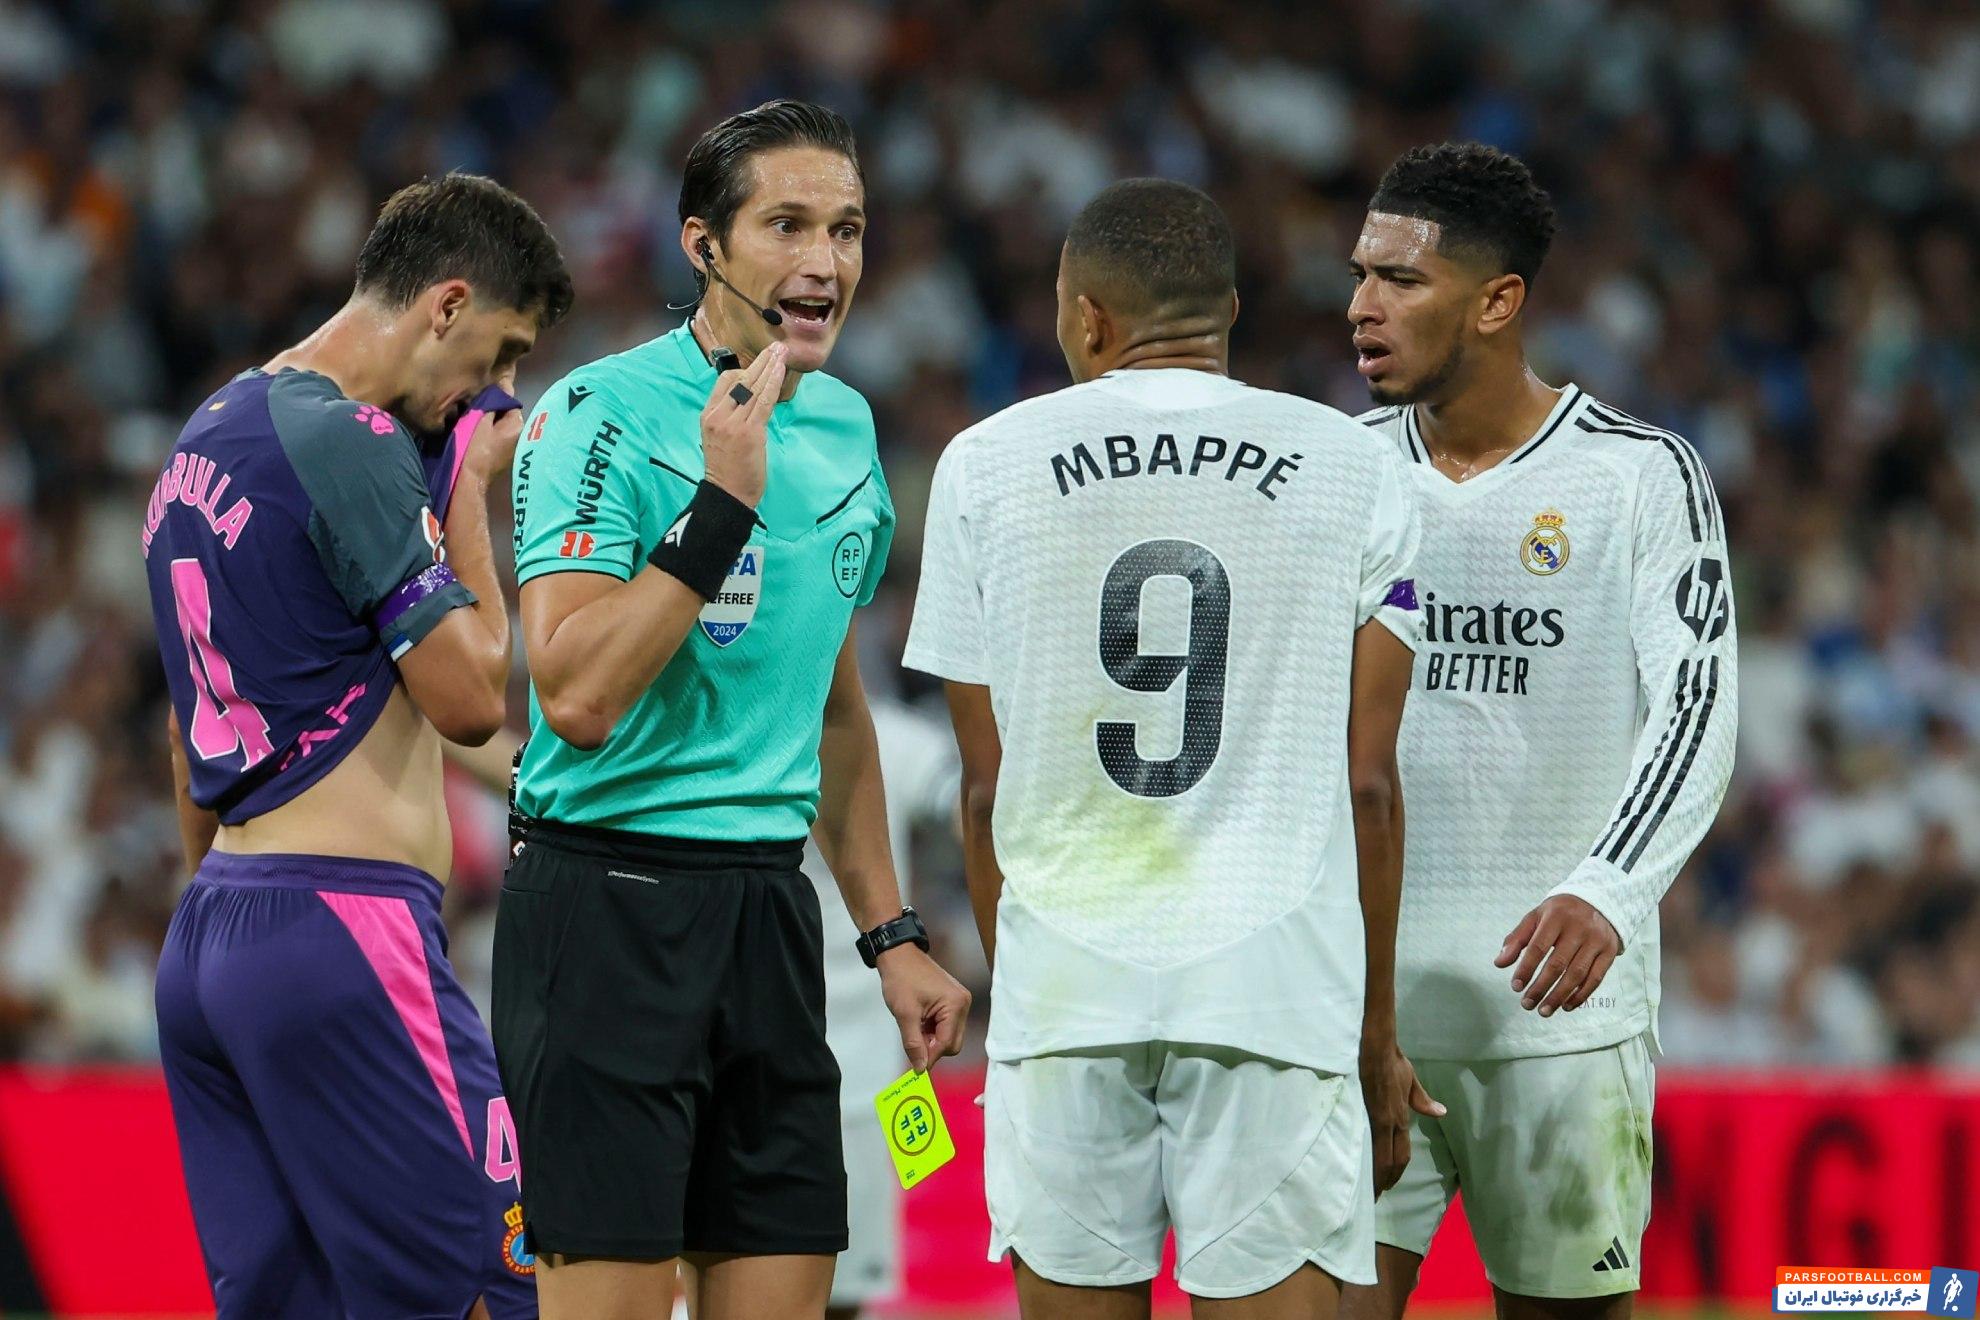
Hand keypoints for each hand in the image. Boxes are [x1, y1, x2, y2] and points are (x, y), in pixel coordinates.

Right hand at [462, 367, 524, 483]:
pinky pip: (498, 436)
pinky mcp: (505, 455)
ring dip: (490, 420)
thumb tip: (504, 384)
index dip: (496, 396)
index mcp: (518, 426)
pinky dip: (490, 432)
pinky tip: (477, 432)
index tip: (481, 394)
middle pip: (506, 414)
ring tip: (474, 417)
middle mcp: (520, 436)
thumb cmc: (475, 448)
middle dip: (492, 409)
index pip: (510, 402)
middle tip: (474, 406)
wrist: (471, 478)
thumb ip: (492, 403)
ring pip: (501, 425)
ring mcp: (513, 447)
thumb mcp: (481, 421)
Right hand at [700, 342, 785, 505]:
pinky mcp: (750, 432)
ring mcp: (734, 423)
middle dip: (761, 361)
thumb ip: (730, 416)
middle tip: (776, 346)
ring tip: (782, 352)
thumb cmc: (727, 468)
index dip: (744, 368)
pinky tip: (781, 371)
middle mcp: (719, 415)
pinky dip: (773, 383)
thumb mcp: (718, 437)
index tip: (760, 361)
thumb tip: (749, 397)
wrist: (727, 494)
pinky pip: (764, 401)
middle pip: (741, 379)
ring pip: (754, 387)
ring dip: (771, 367)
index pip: (725, 381)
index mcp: (709, 415)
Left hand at [876, 943, 971, 1072]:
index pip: (947, 1043)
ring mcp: (960, 1002)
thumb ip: (914, 1044)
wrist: (899, 955)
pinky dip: (932, 1029)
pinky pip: (946, 1025)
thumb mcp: (905, 1014)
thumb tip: (920, 1069)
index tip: (915, 1069)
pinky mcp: (953, 1002)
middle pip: (952, 1043)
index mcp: (955, 1005)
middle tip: (912, 1044)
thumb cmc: (901, 979)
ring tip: (913, 1027)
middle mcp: (963, 1004)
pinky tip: (919, 1022)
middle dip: (932, 1047)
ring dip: (931, 1039)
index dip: (930, 1057)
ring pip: (949, 1036)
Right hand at [1360, 1038, 1443, 1196]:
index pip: (1402, 1154)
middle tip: (1376, 1195)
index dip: (1396, 1172)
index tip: (1389, 1184)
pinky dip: (1362, 1156)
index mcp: (1401, 1117)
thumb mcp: (1411, 1080)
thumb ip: (1422, 1100)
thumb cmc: (1393, 1061)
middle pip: (1390, 1160)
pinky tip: (1353, 1164)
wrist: (1376, 1046)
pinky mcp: (1363, 1111)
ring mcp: (1376, 1118)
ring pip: (1376, 1155)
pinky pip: (1363, 1140)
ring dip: (1373, 1174)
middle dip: (1384, 1179)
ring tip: (1366, 1189)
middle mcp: (1391, 1123)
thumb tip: (1440, 1112)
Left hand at [1497, 894, 1621, 1015]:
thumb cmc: (1560, 913)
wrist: (1598, 901)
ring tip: (1544, 1010)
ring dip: (1559, 996)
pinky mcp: (1609, 951)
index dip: (1526, 969)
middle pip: (1558, 964)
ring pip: (1577, 974)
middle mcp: (1579, 928)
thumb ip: (1517, 939)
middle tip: (1527, 1004)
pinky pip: (1596, 978)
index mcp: (1556, 916)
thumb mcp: (1536, 917)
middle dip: (1540, 988)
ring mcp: (1596, 940)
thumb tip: (1499, 963)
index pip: (1538, 947)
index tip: (1515, 987)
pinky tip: (1566, 1005)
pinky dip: (1581, 995)